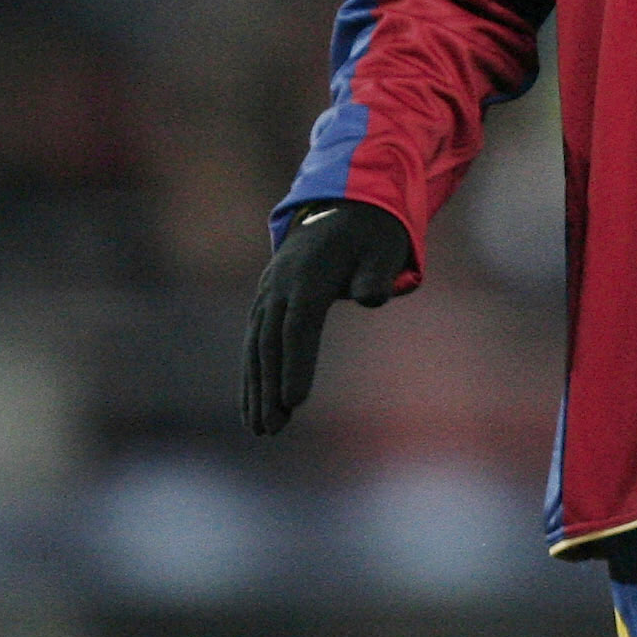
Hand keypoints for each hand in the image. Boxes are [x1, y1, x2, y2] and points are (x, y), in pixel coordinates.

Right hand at [242, 198, 413, 435]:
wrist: (344, 207)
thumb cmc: (372, 237)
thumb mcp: (385, 249)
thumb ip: (379, 275)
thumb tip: (373, 298)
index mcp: (310, 273)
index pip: (300, 325)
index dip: (296, 363)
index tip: (295, 401)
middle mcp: (280, 284)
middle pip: (270, 341)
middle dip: (269, 387)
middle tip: (273, 429)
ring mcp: (268, 292)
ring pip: (256, 345)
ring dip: (255, 387)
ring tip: (260, 429)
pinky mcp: (265, 301)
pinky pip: (253, 341)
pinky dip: (251, 374)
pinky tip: (252, 407)